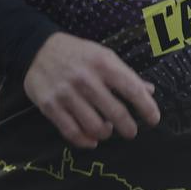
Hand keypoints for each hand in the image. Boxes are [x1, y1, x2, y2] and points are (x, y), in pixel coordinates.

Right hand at [23, 32, 161, 149]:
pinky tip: (92, 139)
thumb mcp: (103, 56)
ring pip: (94, 127)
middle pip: (116, 113)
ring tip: (107, 129)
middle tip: (131, 131)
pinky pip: (72, 132)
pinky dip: (85, 141)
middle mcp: (86, 79)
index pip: (132, 89)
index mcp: (103, 63)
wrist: (37, 49)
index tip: (153, 119)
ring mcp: (67, 94)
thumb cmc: (77, 53)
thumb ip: (126, 75)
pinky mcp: (50, 106)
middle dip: (128, 128)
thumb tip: (149, 92)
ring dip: (105, 133)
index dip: (146, 107)